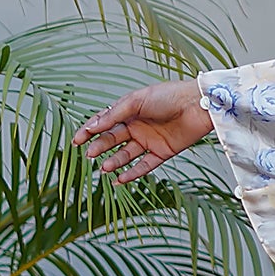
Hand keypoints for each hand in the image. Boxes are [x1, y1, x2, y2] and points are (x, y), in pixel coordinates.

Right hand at [73, 81, 214, 181]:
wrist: (197, 104)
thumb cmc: (169, 96)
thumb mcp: (136, 101)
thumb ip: (114, 115)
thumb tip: (92, 126)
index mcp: (129, 111)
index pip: (104, 123)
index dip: (90, 131)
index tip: (77, 140)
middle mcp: (138, 126)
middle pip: (113, 140)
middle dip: (100, 147)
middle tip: (90, 154)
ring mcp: (149, 140)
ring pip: (126, 154)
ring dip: (114, 161)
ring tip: (105, 167)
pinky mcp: (162, 152)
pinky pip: (144, 166)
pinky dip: (132, 173)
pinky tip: (119, 180)